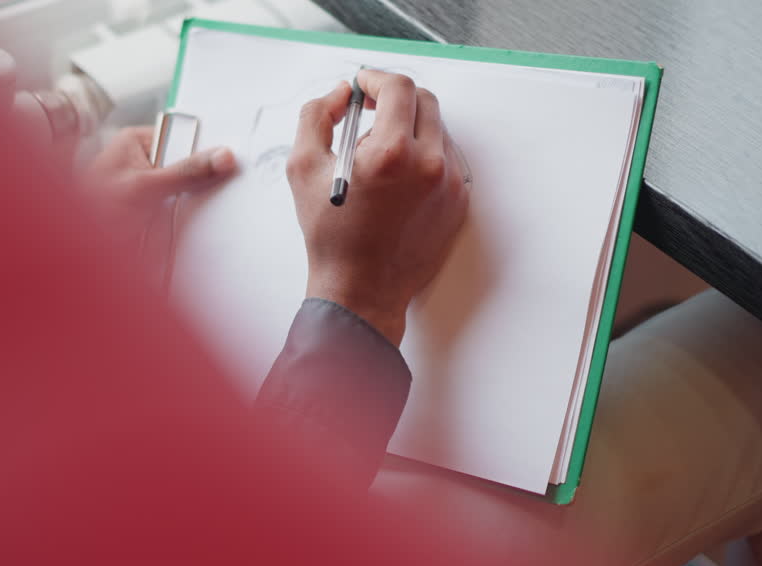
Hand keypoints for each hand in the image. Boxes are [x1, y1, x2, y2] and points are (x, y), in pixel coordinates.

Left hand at [88, 126, 236, 237]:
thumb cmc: (92, 208)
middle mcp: (142, 158)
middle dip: (201, 177)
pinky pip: (178, 204)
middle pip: (186, 162)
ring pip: (184, 185)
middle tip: (223, 184)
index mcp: (136, 140)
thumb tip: (220, 157)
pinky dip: (186, 213)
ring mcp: (147, 184)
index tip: (228, 160)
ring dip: (194, 198)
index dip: (205, 149)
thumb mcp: (146, 187)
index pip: (183, 137)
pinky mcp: (151, 207)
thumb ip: (186, 172)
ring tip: (203, 204)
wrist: (72, 246)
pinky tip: (189, 219)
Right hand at [286, 70, 469, 344]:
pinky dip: (423, 156)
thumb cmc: (331, 237)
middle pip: (424, 101)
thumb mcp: (303, 168)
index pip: (399, 87)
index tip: (364, 85)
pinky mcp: (458, 202)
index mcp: (393, 153)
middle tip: (371, 112)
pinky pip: (446, 160)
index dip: (377, 78)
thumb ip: (316, 116)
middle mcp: (430, 165)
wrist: (361, 290)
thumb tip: (340, 95)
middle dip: (395, 99)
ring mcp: (450, 185)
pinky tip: (397, 178)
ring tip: (379, 157)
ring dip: (410, 129)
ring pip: (437, 130)